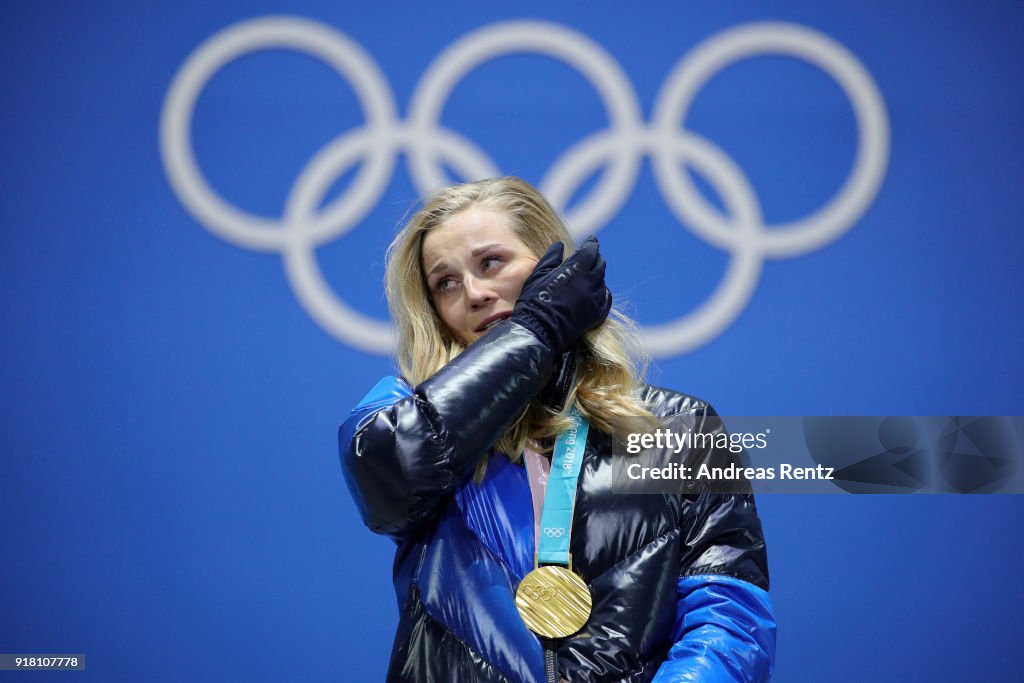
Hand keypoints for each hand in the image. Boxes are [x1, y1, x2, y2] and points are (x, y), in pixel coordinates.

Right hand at [510, 236, 611, 353]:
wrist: (539, 330)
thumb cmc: (534, 300)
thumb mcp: (538, 274)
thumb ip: (551, 258)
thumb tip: (559, 245)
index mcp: (575, 269)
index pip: (590, 251)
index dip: (592, 244)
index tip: (591, 241)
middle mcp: (589, 282)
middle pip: (600, 265)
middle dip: (596, 258)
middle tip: (592, 256)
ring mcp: (594, 299)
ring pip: (603, 281)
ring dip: (599, 275)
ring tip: (592, 273)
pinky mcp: (596, 314)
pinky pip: (606, 299)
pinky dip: (603, 292)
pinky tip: (598, 291)